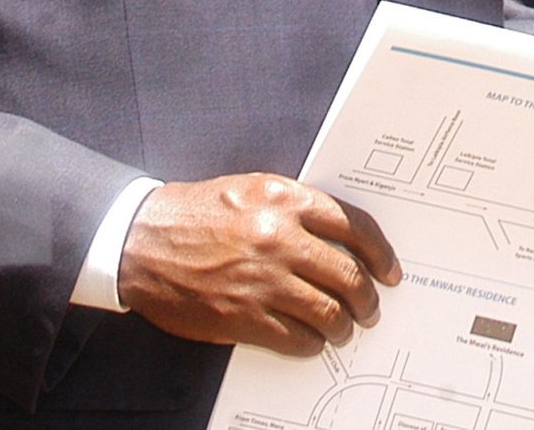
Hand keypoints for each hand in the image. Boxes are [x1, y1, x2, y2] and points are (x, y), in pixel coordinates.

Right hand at [118, 174, 400, 355]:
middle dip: (368, 298)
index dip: (381, 253)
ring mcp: (263, 281)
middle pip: (349, 275)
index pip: (355, 226)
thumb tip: (341, 238)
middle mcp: (280, 239)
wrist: (142, 240)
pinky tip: (312, 342)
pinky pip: (296, 339)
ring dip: (343, 327)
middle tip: (371, 308)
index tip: (390, 271)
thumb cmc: (199, 213)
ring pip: (328, 312)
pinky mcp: (243, 317)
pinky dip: (312, 344)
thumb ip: (298, 208)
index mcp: (286, 201)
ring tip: (343, 330)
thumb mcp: (253, 189)